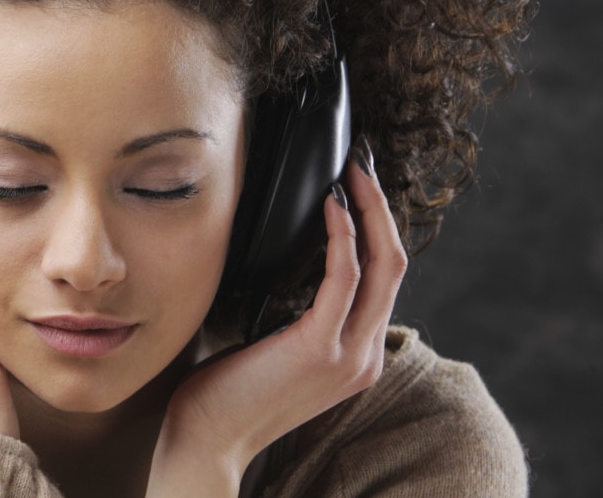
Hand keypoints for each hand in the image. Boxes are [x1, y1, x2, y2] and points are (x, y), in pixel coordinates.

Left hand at [149, 150, 408, 492]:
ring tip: (350, 171)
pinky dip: (341, 235)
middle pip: (396, 264)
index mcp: (358, 354)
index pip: (385, 279)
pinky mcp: (320, 348)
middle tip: (362, 161)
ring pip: (382, 265)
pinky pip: (344, 277)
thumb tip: (280, 254)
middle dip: (382, 206)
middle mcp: (366, 355)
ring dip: (368, 210)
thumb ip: (291, 308)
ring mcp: (349, 354)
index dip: (378, 226)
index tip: (358, 183)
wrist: (207, 441)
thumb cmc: (224, 390)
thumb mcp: (271, 343)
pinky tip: (328, 205)